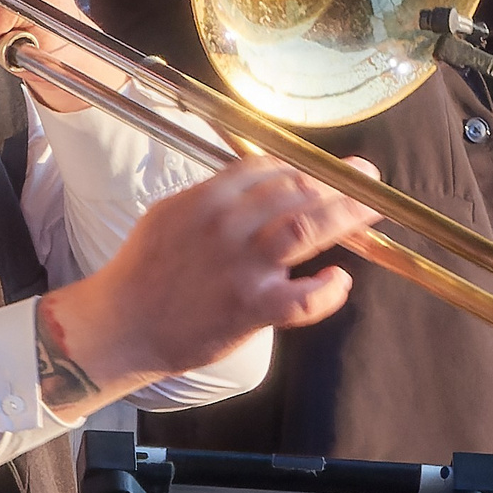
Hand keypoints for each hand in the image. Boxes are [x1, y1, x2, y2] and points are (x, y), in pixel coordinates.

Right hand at [34, 158, 382, 416]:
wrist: (122, 325)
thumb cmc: (145, 272)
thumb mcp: (170, 214)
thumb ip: (213, 196)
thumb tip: (256, 183)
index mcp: (207, 199)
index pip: (268, 168)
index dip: (304, 167)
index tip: (325, 170)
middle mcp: (228, 226)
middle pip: (297, 190)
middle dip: (338, 182)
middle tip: (366, 179)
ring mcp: (242, 268)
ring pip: (308, 230)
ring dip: (346, 215)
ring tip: (370, 210)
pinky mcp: (250, 309)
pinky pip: (302, 299)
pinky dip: (327, 290)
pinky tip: (338, 281)